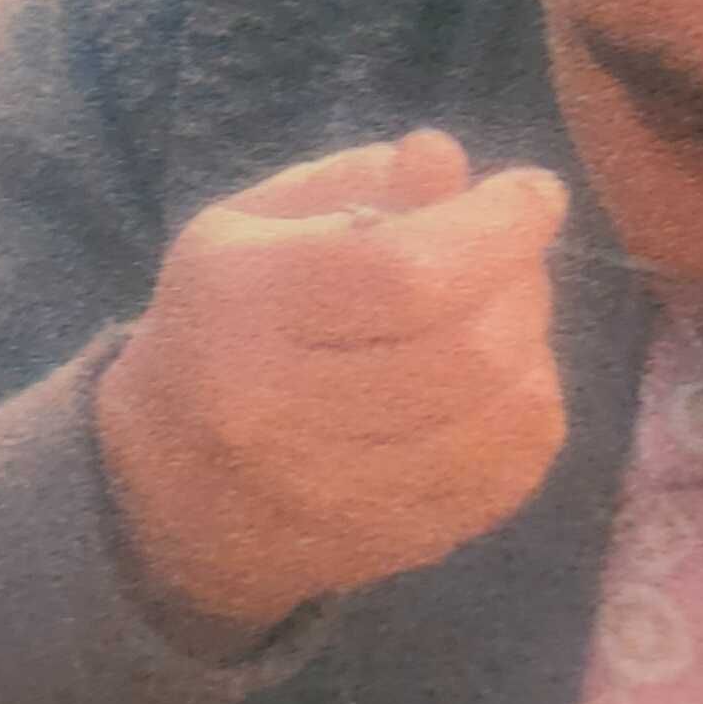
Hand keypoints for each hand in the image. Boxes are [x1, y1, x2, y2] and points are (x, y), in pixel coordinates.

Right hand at [94, 127, 569, 644]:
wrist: (169, 494)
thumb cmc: (224, 327)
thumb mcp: (255, 229)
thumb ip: (354, 184)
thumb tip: (441, 159)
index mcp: (242, 311)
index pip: (404, 274)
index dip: (496, 228)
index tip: (533, 193)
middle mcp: (283, 415)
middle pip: (468, 349)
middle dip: (520, 283)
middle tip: (510, 254)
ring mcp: (342, 495)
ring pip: (504, 414)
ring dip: (531, 346)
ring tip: (500, 315)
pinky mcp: (393, 543)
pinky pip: (512, 472)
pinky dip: (526, 410)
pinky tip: (492, 383)